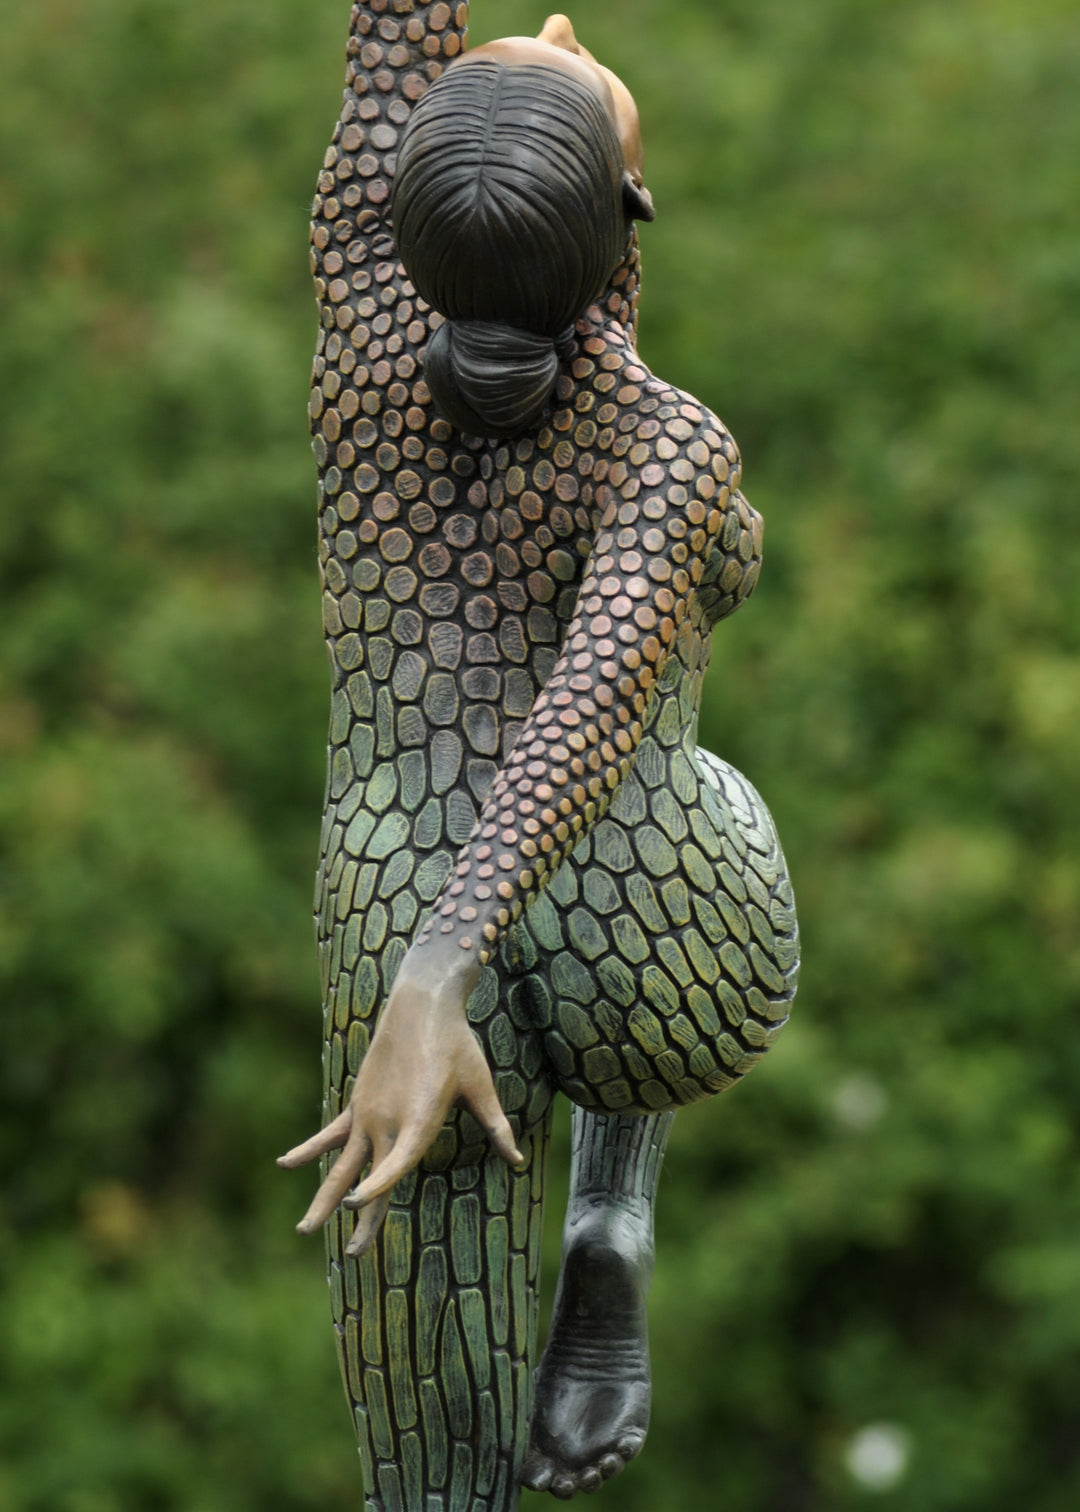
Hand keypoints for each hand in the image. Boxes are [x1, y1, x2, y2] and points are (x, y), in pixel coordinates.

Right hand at [278, 942, 522, 1255]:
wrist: (422, 1003)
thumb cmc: (457, 1044)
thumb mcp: (480, 1085)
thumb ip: (496, 1125)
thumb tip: (518, 1161)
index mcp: (419, 1118)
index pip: (398, 1162)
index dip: (379, 1185)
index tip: (359, 1206)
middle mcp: (389, 1120)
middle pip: (370, 1178)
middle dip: (361, 1220)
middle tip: (354, 1256)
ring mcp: (368, 1112)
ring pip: (342, 1164)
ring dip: (325, 1197)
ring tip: (304, 1229)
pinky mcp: (359, 1101)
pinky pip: (332, 1133)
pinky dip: (308, 1148)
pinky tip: (284, 1164)